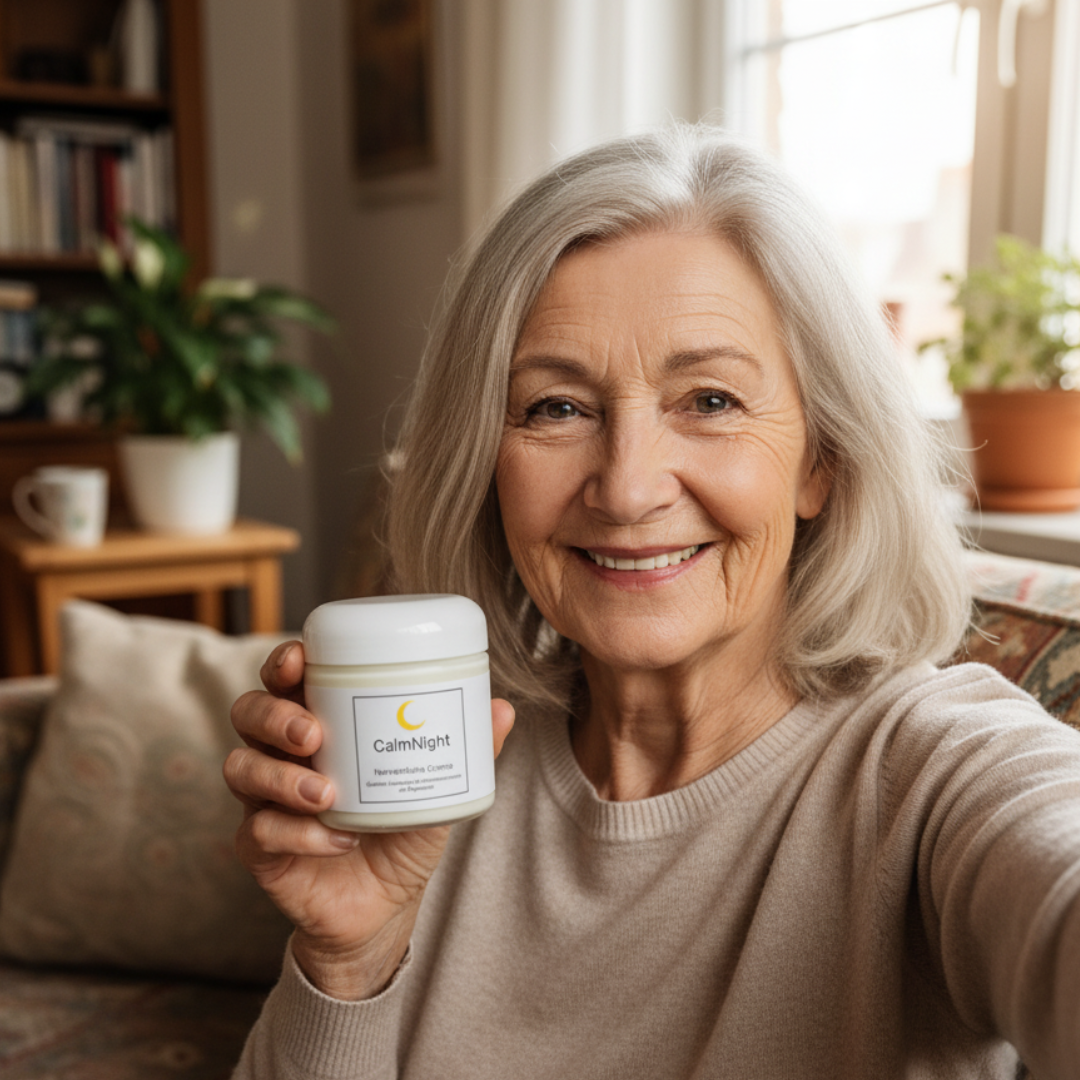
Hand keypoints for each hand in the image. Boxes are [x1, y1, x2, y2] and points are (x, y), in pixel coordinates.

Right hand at [224, 640, 514, 1000]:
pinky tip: (336, 840)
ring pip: (241, 769)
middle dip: (274, 716)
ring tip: (327, 793)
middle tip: (314, 733)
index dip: (283, 661)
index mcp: (319, 723)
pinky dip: (298, 834)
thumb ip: (468, 749)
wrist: (385, 906)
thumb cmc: (402, 830)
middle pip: (249, 713)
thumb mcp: (438, 786)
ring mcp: (265, 801)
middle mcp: (283, 755)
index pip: (285, 679)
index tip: (300, 659)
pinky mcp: (260, 849)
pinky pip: (258, 832)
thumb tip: (502, 709)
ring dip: (281, 777)